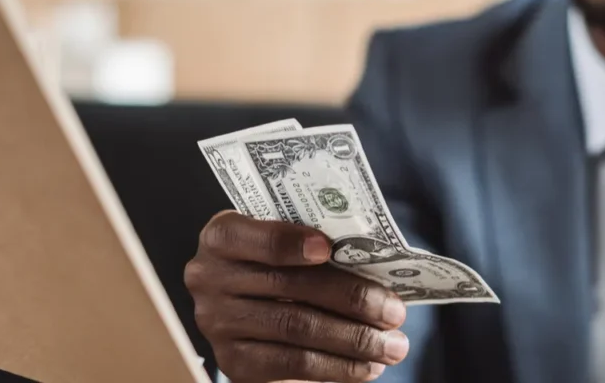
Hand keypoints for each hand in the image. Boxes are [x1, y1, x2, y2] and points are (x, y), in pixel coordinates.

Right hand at [185, 211, 410, 382]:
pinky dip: (335, 367)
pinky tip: (366, 367)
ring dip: (353, 340)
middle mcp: (209, 279)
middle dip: (351, 299)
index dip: (288, 242)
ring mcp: (217, 323)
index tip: (327, 248)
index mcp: (222, 236)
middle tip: (395, 311)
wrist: (246, 298)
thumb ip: (316, 244)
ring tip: (391, 345)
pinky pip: (290, 365)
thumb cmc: (280, 259)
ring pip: (295, 329)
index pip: (253, 236)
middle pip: (288, 287)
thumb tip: (376, 265)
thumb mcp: (287, 237)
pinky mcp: (233, 362)